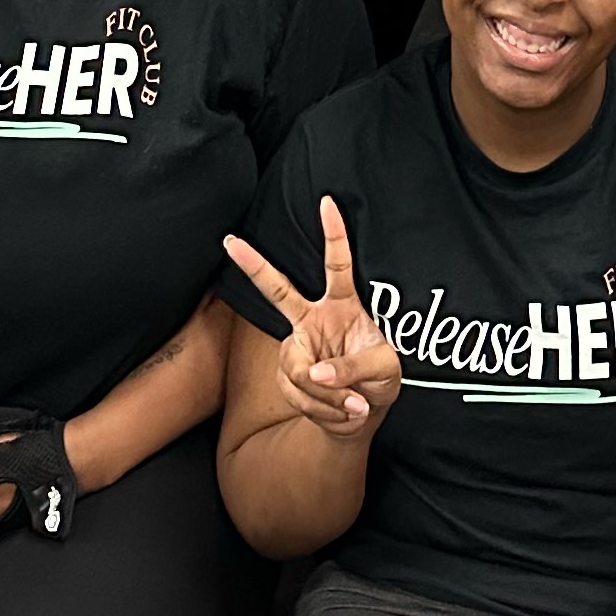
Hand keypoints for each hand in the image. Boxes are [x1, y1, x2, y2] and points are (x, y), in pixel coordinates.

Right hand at [224, 197, 402, 436]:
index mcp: (343, 305)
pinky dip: (322, 408)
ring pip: (298, 369)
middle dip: (254, 266)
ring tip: (353, 405)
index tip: (328, 202)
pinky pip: (297, 393)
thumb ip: (353, 368)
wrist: (363, 413)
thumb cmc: (378, 378)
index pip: (337, 265)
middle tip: (231, 242)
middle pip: (279, 290)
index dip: (334, 234)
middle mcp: (314, 319)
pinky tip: (340, 411)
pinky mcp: (288, 374)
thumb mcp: (384, 370)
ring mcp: (297, 346)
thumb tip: (314, 373)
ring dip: (327, 396)